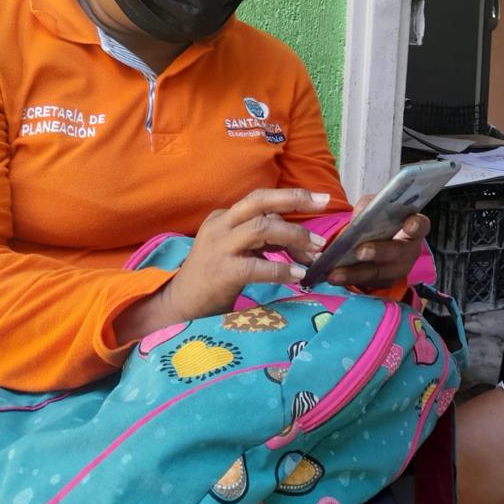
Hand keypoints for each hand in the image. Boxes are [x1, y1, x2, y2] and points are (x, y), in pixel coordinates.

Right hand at [163, 188, 331, 320]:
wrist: (180, 305)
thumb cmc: (215, 276)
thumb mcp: (239, 249)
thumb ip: (265, 240)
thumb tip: (306, 242)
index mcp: (224, 217)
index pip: (262, 201)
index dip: (292, 199)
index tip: (320, 199)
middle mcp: (220, 225)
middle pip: (259, 200)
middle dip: (294, 198)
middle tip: (323, 204)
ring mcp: (219, 247)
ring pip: (262, 228)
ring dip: (294, 236)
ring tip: (316, 250)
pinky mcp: (222, 272)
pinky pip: (257, 266)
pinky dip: (281, 269)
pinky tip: (298, 275)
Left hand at [326, 193, 429, 289]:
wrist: (373, 240)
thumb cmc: (378, 221)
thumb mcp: (373, 207)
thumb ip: (368, 206)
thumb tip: (358, 215)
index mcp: (412, 227)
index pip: (421, 225)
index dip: (417, 225)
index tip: (408, 224)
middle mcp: (409, 250)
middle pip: (399, 253)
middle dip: (379, 252)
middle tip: (360, 251)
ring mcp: (398, 269)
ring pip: (380, 273)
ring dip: (356, 273)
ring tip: (335, 273)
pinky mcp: (384, 282)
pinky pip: (368, 283)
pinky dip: (349, 280)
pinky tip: (333, 276)